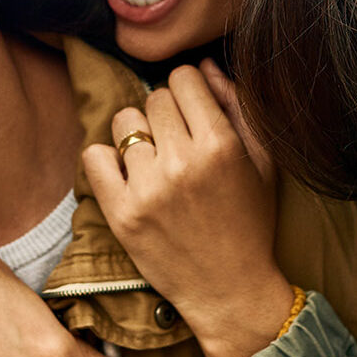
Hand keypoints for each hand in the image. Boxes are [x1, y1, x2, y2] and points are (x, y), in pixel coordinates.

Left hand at [81, 61, 293, 356]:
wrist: (229, 290)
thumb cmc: (249, 223)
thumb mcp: (262, 162)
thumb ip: (237, 107)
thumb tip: (203, 66)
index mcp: (220, 145)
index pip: (183, 79)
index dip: (188, 91)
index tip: (192, 113)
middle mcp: (182, 162)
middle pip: (153, 98)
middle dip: (165, 115)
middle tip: (177, 144)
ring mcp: (147, 188)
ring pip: (124, 122)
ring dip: (137, 135)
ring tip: (154, 161)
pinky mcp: (120, 214)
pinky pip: (94, 157)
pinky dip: (107, 161)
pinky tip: (128, 176)